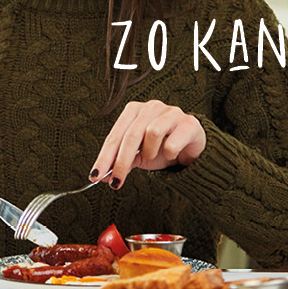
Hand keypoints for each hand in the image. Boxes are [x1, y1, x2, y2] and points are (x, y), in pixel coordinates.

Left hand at [90, 99, 205, 187]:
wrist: (192, 147)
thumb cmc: (162, 147)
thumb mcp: (138, 155)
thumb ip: (122, 161)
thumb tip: (103, 176)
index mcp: (134, 111)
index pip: (115, 135)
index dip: (104, 156)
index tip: (96, 175)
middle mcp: (151, 107)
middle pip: (131, 134)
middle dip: (121, 161)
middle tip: (116, 181)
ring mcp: (171, 112)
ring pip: (152, 132)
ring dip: (149, 152)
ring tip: (153, 156)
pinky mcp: (189, 123)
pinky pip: (173, 142)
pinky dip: (169, 153)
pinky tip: (171, 154)